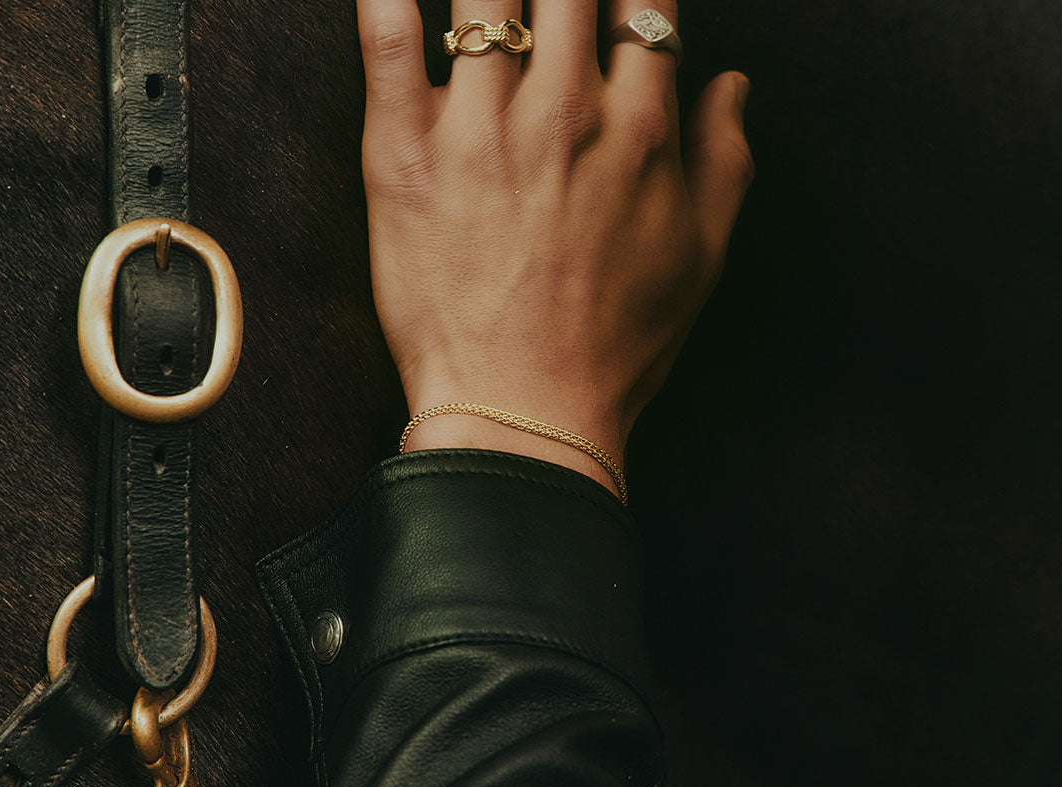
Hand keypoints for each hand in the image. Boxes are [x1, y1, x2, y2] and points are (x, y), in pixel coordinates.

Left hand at [358, 0, 752, 493]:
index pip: (643, 4)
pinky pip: (386, 37)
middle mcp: (563, 111)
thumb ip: (724, 161)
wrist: (525, 414)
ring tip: (491, 8)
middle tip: (550, 5)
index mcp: (640, 129)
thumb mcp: (699, 261)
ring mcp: (479, 128)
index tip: (617, 1)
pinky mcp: (404, 154)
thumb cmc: (615, 350)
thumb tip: (731, 85)